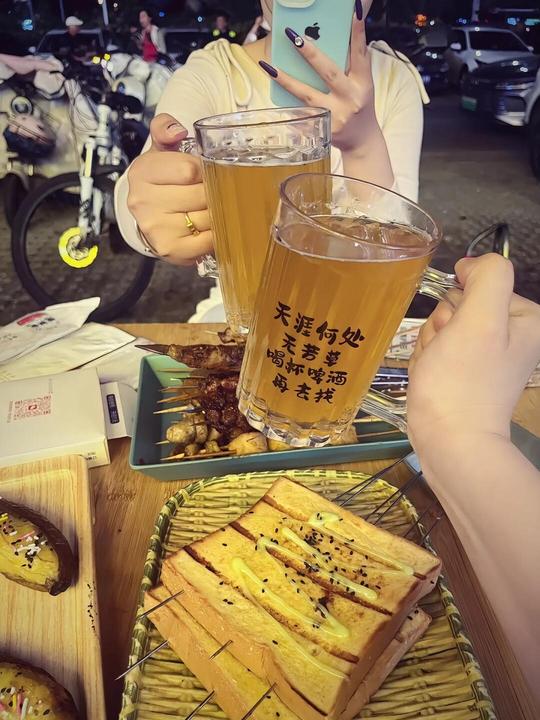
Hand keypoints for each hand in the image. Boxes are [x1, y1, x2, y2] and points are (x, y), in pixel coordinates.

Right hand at [127, 113, 212, 265]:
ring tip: (209, 209)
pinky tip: (207, 228)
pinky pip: (207, 241)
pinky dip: (215, 235)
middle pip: (201, 195)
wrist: (151, 217)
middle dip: (213, 193)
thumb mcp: (161, 150)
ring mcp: (155, 227)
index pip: (189, 170)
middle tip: (211, 193)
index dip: (205, 171)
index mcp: (143, 171)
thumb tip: (177, 131)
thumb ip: (166, 128)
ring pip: (207, 218)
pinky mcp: (169, 248)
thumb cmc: (163, 181)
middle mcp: (143, 200)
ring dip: (217, 213)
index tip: (204, 174)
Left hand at [259, 15, 376, 152]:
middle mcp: (350, 98)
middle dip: (310, 53)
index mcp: (362, 83)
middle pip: (329, 72)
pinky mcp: (322, 128)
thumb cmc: (359, 106)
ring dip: (286, 79)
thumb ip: (349, 65)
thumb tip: (330, 39)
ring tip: (268, 65)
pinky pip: (300, 113)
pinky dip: (285, 102)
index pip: (360, 55)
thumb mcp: (361, 84)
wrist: (361, 141)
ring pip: (306, 95)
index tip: (353, 13)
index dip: (357, 34)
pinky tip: (272, 90)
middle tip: (294, 36)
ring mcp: (335, 115)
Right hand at [408, 254, 539, 452]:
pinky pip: (434, 347)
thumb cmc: (463, 383)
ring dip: (431, 344)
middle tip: (445, 354)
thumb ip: (487, 277)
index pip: (477, 283)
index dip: (458, 304)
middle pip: (456, 304)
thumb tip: (470, 266)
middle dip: (441, 327)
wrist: (449, 440)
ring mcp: (485, 354)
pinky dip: (427, 360)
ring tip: (438, 368)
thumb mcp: (480, 319)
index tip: (456, 333)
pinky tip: (433, 376)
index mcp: (524, 319)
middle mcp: (509, 334)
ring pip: (440, 325)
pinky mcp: (464, 370)